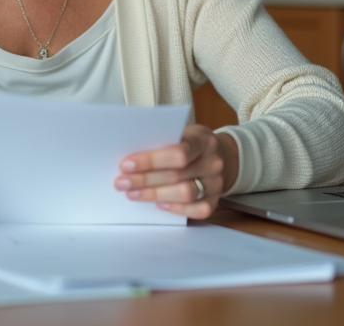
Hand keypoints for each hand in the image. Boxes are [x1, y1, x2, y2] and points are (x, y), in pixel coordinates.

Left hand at [113, 124, 236, 218]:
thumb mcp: (180, 133)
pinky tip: (159, 205)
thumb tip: (130, 158)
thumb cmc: (191, 143)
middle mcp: (213, 162)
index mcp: (203, 140)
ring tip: (133, 194)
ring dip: (155, 195)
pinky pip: (198, 210)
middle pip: (177, 175)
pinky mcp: (215, 200)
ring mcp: (216, 183)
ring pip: (186, 193)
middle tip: (122, 183)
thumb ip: (161, 142)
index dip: (150, 161)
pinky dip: (177, 209)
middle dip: (145, 180)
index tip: (126, 165)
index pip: (177, 153)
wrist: (222, 154)